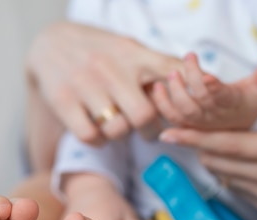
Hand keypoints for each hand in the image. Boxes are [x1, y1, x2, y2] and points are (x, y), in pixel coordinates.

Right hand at [27, 21, 182, 145]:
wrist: (49, 43)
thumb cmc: (103, 52)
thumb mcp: (133, 51)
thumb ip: (165, 67)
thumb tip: (207, 81)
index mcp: (134, 55)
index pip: (171, 75)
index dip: (184, 99)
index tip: (184, 111)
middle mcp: (110, 68)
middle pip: (145, 115)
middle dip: (150, 129)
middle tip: (147, 128)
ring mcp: (85, 84)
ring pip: (118, 130)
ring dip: (122, 135)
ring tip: (119, 125)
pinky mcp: (63, 101)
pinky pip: (91, 136)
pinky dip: (99, 140)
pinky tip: (99, 130)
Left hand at [151, 53, 256, 130]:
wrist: (247, 133)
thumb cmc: (250, 104)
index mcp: (233, 106)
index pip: (222, 97)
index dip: (212, 87)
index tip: (205, 74)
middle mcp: (216, 119)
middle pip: (197, 105)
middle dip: (187, 84)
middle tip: (183, 63)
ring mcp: (203, 125)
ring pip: (183, 114)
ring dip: (172, 94)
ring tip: (169, 76)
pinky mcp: (191, 129)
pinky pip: (174, 119)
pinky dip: (163, 105)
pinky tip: (158, 90)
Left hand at [159, 91, 256, 219]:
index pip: (227, 144)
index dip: (194, 138)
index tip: (169, 133)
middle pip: (217, 161)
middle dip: (198, 146)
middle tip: (185, 131)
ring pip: (223, 175)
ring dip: (213, 160)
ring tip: (210, 144)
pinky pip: (237, 188)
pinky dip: (229, 173)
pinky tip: (236, 162)